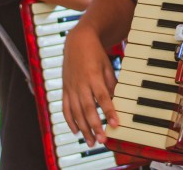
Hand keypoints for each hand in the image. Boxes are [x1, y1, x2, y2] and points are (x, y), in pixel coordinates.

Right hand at [62, 22, 117, 146]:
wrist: (77, 41)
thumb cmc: (95, 53)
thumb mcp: (107, 65)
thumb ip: (111, 83)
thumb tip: (117, 99)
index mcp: (93, 76)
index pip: (103, 97)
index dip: (109, 111)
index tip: (116, 124)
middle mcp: (81, 84)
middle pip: (88, 109)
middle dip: (95, 126)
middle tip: (102, 140)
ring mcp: (71, 88)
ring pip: (76, 112)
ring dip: (83, 128)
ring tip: (91, 142)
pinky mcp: (65, 89)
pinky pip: (65, 108)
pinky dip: (70, 121)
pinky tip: (76, 131)